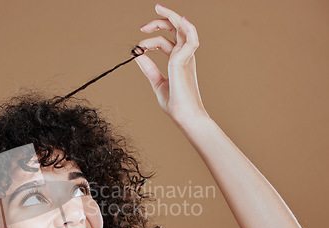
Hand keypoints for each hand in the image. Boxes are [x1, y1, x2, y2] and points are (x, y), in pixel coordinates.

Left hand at [136, 4, 209, 126]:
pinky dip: (187, 27)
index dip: (151, 39)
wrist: (184, 116)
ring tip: (157, 9)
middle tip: (143, 26)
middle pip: (175, 30)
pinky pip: (191, 38)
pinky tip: (179, 18)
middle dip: (160, 22)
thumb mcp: (157, 83)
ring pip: (183, 29)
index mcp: (179, 61)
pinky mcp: (184, 61)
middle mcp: (184, 56)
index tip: (139, 45)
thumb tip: (138, 56)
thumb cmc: (175, 103)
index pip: (167, 41)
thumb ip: (149, 69)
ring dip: (171, 16)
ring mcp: (186, 58)